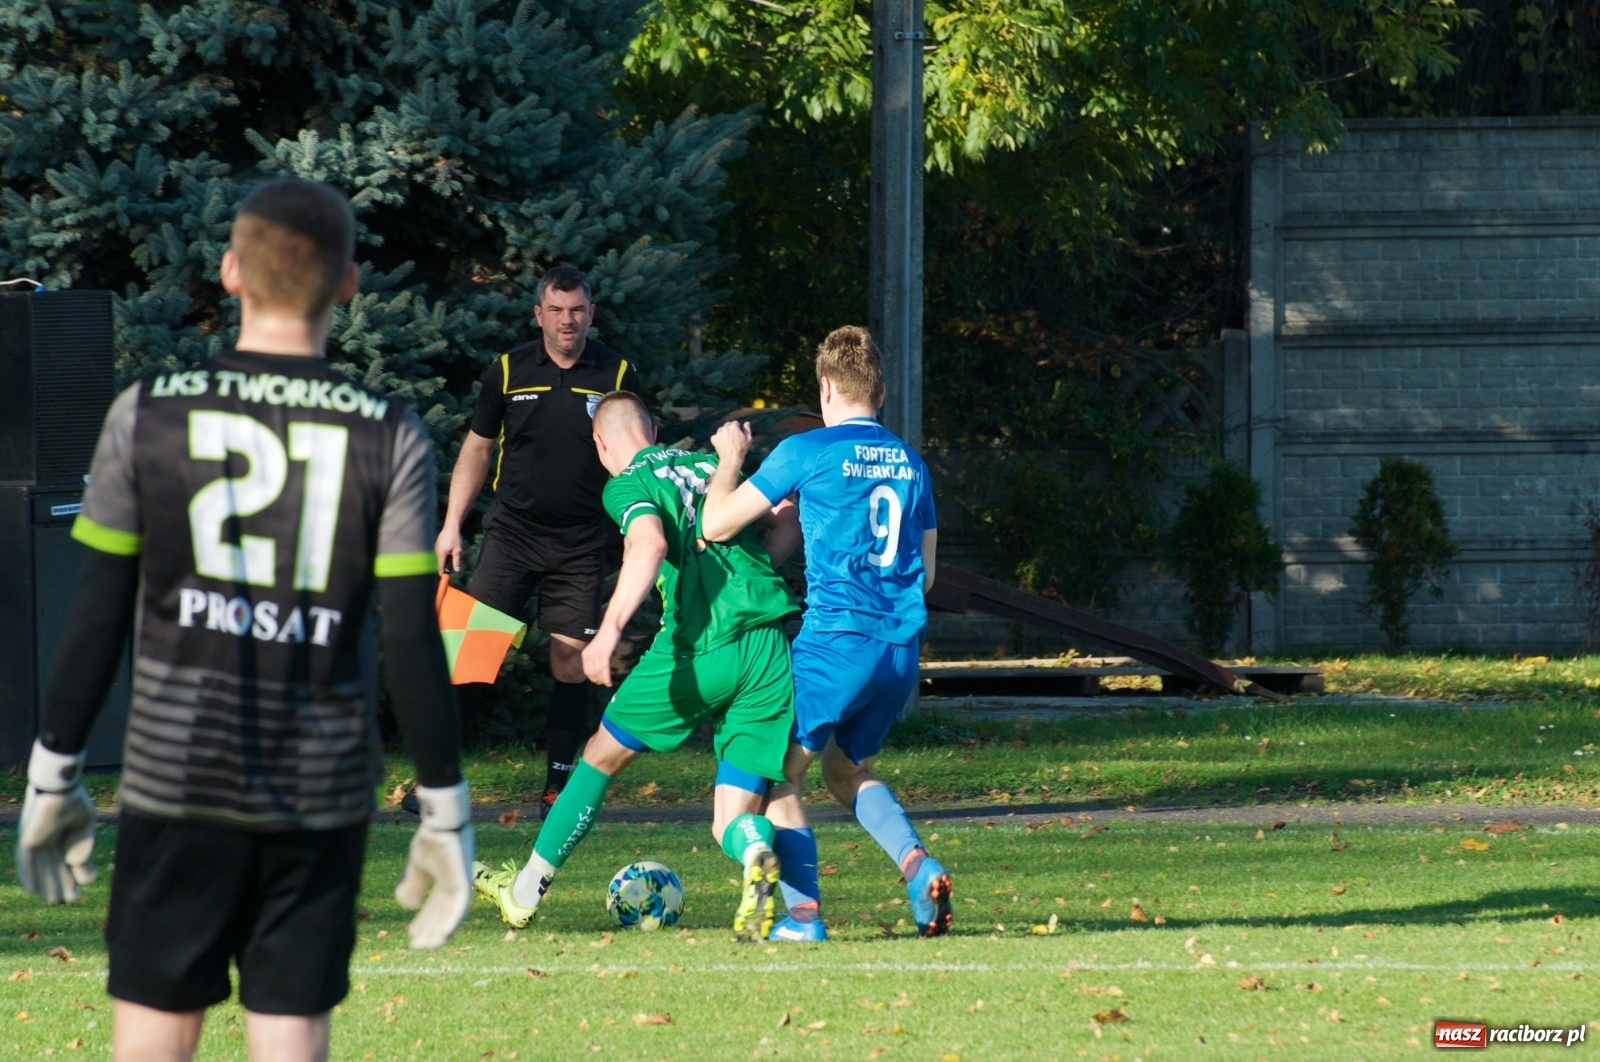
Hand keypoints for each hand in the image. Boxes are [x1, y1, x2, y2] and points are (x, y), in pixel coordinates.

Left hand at [16, 741, 95, 903]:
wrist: (62, 789)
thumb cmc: (75, 803)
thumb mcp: (85, 829)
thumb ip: (83, 848)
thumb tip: (77, 865)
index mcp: (65, 837)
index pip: (68, 862)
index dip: (74, 876)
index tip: (80, 890)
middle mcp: (49, 842)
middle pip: (54, 868)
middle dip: (61, 884)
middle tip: (69, 900)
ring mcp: (37, 842)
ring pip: (41, 868)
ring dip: (46, 884)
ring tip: (53, 900)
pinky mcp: (27, 841)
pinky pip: (26, 863)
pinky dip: (29, 876)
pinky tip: (33, 890)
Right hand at [395, 781, 474, 948]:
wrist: (438, 822)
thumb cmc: (430, 838)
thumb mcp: (417, 865)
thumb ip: (414, 883)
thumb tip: (407, 905)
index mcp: (445, 879)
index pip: (435, 906)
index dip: (424, 921)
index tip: (412, 935)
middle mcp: (455, 883)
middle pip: (443, 912)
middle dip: (430, 929)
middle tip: (417, 945)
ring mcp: (462, 883)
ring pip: (452, 914)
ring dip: (440, 931)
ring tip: (427, 946)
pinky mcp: (465, 882)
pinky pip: (460, 908)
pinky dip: (452, 923)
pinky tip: (442, 936)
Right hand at [434, 523, 462, 574]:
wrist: (451, 527)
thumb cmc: (455, 538)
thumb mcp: (458, 550)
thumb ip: (457, 561)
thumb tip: (457, 570)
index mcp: (441, 554)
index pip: (440, 566)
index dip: (442, 572)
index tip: (443, 577)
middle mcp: (436, 551)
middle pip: (441, 562)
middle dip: (446, 564)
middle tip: (454, 563)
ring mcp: (436, 547)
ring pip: (441, 557)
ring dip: (446, 558)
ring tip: (453, 553)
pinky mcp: (437, 544)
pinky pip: (440, 552)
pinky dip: (445, 553)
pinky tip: (450, 549)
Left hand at [581, 628, 621, 686]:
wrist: (610, 627)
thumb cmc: (605, 638)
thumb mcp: (597, 649)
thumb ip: (596, 658)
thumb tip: (600, 669)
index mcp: (585, 654)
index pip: (587, 671)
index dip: (592, 679)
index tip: (599, 682)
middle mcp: (588, 655)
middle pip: (592, 673)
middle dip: (598, 680)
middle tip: (604, 684)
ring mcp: (596, 654)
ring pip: (598, 672)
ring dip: (603, 680)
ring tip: (608, 684)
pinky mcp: (604, 653)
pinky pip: (604, 669)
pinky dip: (607, 677)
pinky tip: (609, 682)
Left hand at [711, 421, 751, 466]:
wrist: (731, 459)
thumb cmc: (741, 449)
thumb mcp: (748, 439)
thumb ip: (747, 429)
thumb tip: (746, 422)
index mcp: (734, 426)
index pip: (735, 423)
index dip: (737, 428)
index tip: (738, 434)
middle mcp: (725, 428)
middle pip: (727, 425)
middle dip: (730, 429)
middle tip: (732, 437)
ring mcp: (718, 433)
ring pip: (721, 430)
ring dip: (724, 433)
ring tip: (727, 441)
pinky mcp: (713, 438)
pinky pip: (716, 436)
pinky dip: (718, 439)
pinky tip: (722, 444)